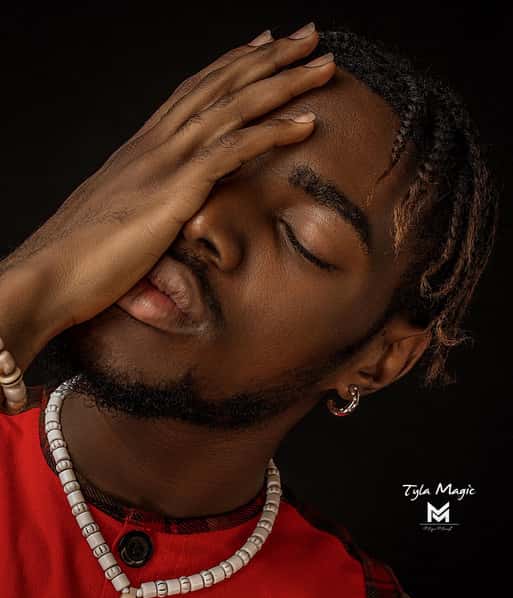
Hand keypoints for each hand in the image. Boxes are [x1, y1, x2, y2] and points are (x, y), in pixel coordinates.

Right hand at [2, 23, 334, 338]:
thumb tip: (164, 206)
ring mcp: (165, 161)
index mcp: (144, 147)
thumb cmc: (81, 253)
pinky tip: (305, 123)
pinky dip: (271, 133)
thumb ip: (148, 201)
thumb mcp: (121, 216)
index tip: (263, 43)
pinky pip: (232, 150)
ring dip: (282, 82)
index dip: (232, 64)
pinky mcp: (175, 189)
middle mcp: (156, 142)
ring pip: (233, 106)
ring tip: (322, 63)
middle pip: (221, 85)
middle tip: (308, 36)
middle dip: (269, 57)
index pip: (195, 91)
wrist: (49, 274)